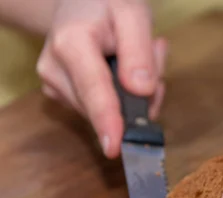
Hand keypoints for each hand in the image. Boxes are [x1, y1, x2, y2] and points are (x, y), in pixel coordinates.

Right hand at [36, 0, 166, 157]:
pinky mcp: (63, 96)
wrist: (81, 3)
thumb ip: (139, 52)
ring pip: (112, 112)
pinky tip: (125, 70)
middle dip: (142, 93)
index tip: (114, 147)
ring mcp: (55, 86)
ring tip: (138, 56)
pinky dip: (124, 97)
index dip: (107, 121)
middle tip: (154, 54)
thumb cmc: (107, 5)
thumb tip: (142, 91)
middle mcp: (55, 69)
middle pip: (109, 106)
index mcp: (72, 44)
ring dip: (136, 94)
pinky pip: (106, 111)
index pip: (94, 90)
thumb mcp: (132, 14)